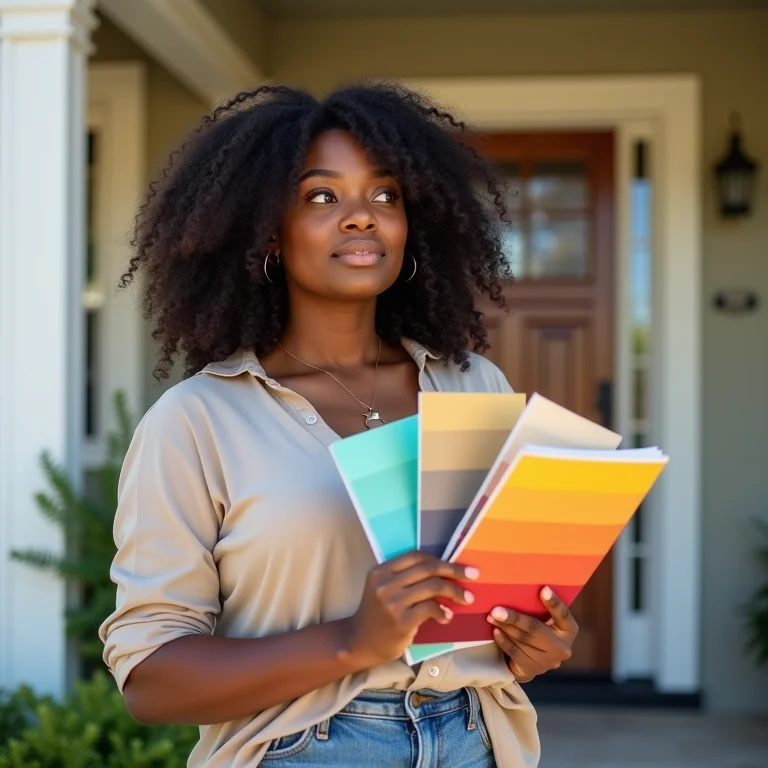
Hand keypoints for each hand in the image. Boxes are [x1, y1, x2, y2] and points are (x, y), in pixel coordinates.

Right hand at [344, 551, 477, 667]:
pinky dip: (443, 611)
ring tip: (466, 599)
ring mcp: (392, 602)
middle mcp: (385, 583)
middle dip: (454, 571)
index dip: (440, 559)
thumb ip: (404, 578)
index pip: (416, 556)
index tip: (459, 565)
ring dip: (454, 592)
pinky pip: (430, 608)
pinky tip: (446, 617)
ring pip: (432, 587)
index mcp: (381, 570)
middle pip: (428, 569)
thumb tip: (442, 570)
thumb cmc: (377, 615)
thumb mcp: (383, 589)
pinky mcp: (401, 620)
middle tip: (473, 575)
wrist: (359, 642)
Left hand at [487, 586, 577, 682]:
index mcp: (569, 630)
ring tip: (491, 617)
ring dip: (505, 628)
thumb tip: (517, 589)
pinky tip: (495, 632)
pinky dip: (503, 641)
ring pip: (523, 640)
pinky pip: (515, 652)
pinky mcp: (533, 669)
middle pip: (536, 629)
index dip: (554, 603)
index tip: (544, 589)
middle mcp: (562, 647)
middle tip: (496, 610)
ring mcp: (548, 661)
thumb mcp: (545, 621)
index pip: (564, 615)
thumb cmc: (537, 631)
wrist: (530, 662)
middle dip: (514, 618)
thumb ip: (540, 609)